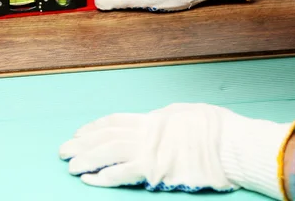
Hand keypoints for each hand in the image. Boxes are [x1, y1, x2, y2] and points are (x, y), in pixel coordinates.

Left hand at [59, 103, 294, 198]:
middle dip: (82, 144)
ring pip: (108, 152)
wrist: (231, 144)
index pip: (114, 121)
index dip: (93, 128)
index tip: (79, 134)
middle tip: (63, 151)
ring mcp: (149, 150)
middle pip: (105, 136)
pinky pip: (122, 173)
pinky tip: (89, 180)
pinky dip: (103, 177)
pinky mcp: (155, 170)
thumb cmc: (215, 128)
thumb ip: (166, 119)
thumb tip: (157, 121)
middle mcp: (146, 132)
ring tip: (71, 166)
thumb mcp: (186, 113)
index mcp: (153, 118)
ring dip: (87, 160)